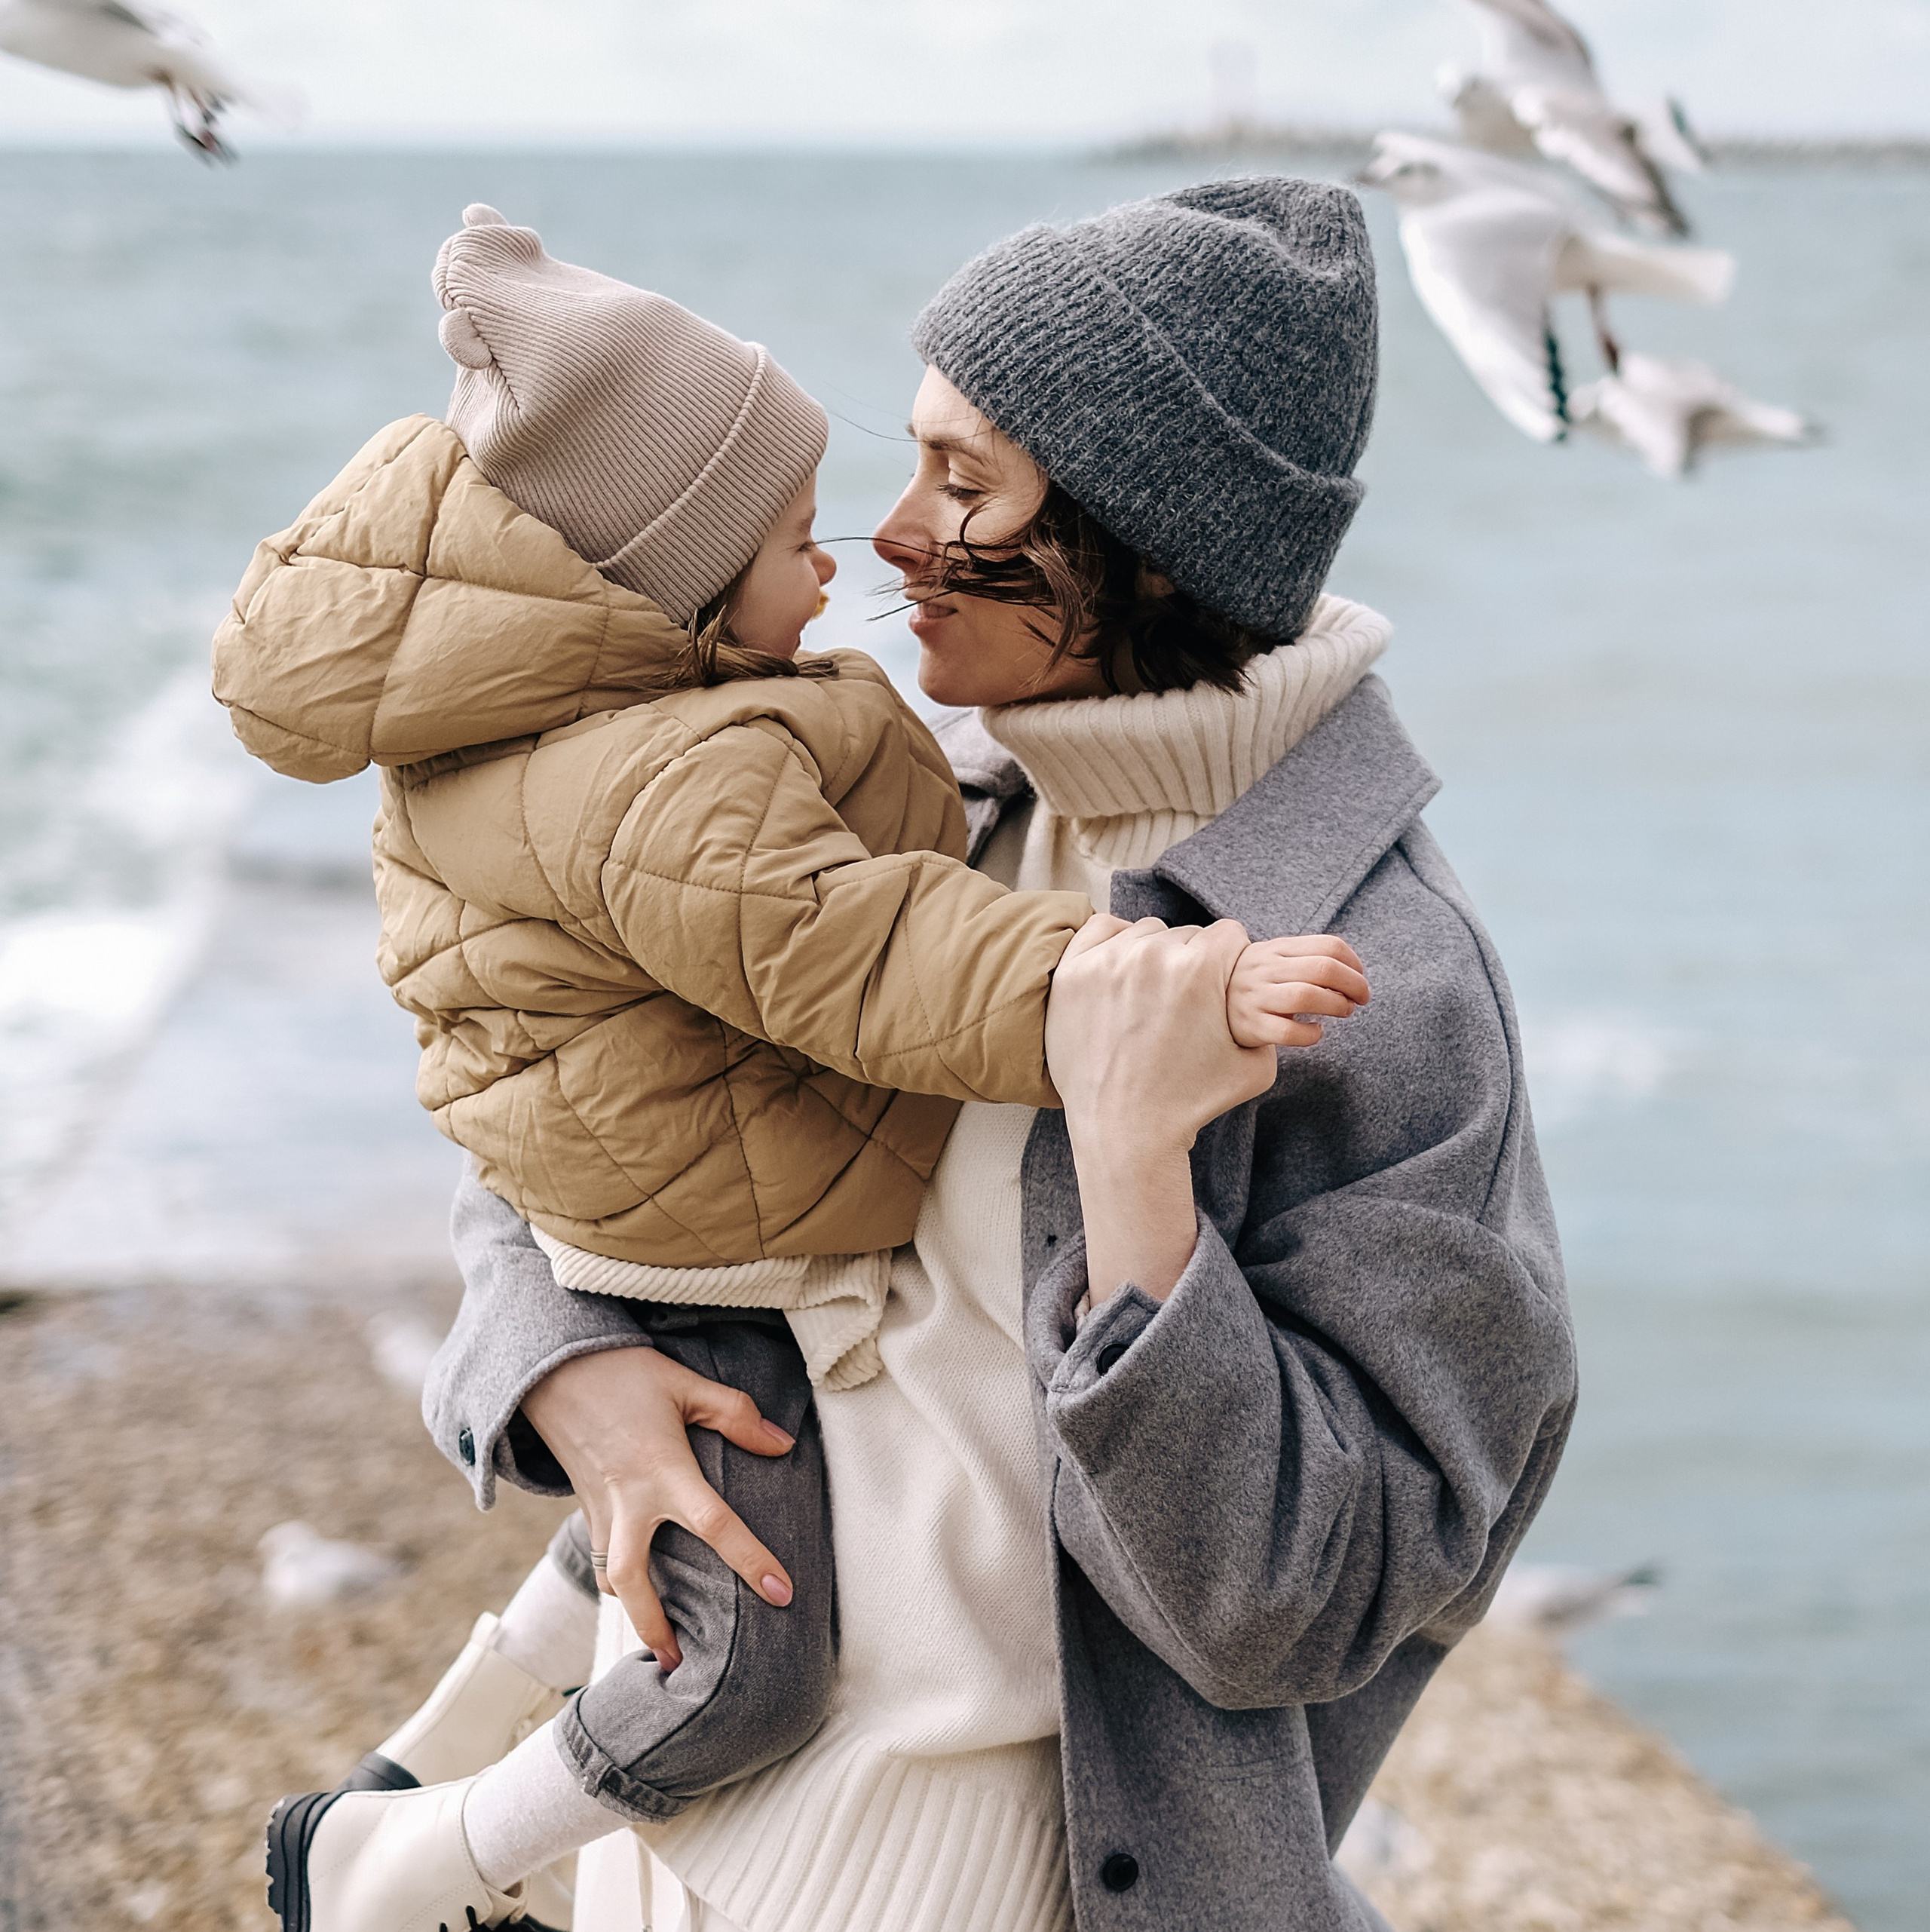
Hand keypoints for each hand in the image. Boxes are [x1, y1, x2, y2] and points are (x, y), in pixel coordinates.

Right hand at [520, 1346, 796, 1669]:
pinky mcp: (585, 1507)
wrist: (552, 1368)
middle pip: (635, 1581)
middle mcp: (628, 1500)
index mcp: (662, 1470)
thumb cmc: (625, 1373)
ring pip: (610, 1577)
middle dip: (655, 1626)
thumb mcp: (685, 1384)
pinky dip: (616, 1581)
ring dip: (632, 1611)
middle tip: (681, 1664)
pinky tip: (635, 1589)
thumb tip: (782, 1444)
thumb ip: (737, 1415)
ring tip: (659, 1640)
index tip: (782, 1594)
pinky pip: (601, 1557)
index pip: (714, 1525)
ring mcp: (600, 1508)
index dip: (750, 1560)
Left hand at [1044, 914, 1279, 1303]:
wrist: (1126, 1134)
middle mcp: (1155, 954)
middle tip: (1184, 1002)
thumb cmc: (1193, 1102)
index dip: (1229, 960)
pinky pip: (1102, 930)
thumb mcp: (1254, 1065)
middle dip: (1192, 963)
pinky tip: (1120, 977)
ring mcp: (1108, 961)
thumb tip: (1294, 999)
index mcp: (1203, 968)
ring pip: (1145, 933)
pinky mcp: (1073, 972)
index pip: (1228, 935)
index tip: (1219, 983)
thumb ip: (1276, 1021)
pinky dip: (1113, 945)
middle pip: (1186, 935)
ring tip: (1151, 999)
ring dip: (1153, 955)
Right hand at [1226, 934, 1368, 1048]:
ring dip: (1337, 1005)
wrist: (1210, 1005)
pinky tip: (1315, 1031)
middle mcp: (1264, 970)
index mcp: (1276, 948)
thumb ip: (1306, 959)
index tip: (1360, 977)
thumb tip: (1354, 972)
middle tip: (1362, 998)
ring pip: (1307, 996)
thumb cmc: (1256, 984)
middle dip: (1355, 985)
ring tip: (1344, 1011)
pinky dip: (1310, 1034)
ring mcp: (1255, 998)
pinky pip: (1288, 1032)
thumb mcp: (1273, 960)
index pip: (1328, 946)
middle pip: (1324, 969)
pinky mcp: (1251, 1026)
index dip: (1354, 963)